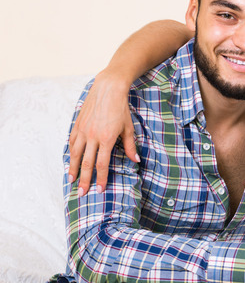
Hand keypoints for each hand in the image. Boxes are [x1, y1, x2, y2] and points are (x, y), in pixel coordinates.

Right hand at [68, 70, 137, 195]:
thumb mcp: (128, 128)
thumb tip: (135, 160)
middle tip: (82, 193)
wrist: (108, 89)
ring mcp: (83, 130)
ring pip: (75, 154)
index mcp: (106, 139)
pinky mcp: (77, 124)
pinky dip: (70, 153)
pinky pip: (71, 142)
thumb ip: (130, 146)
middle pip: (86, 163)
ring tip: (72, 180)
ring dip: (73, 169)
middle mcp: (92, 136)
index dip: (101, 178)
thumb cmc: (121, 108)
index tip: (99, 190)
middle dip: (85, 180)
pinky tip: (70, 161)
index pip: (102, 164)